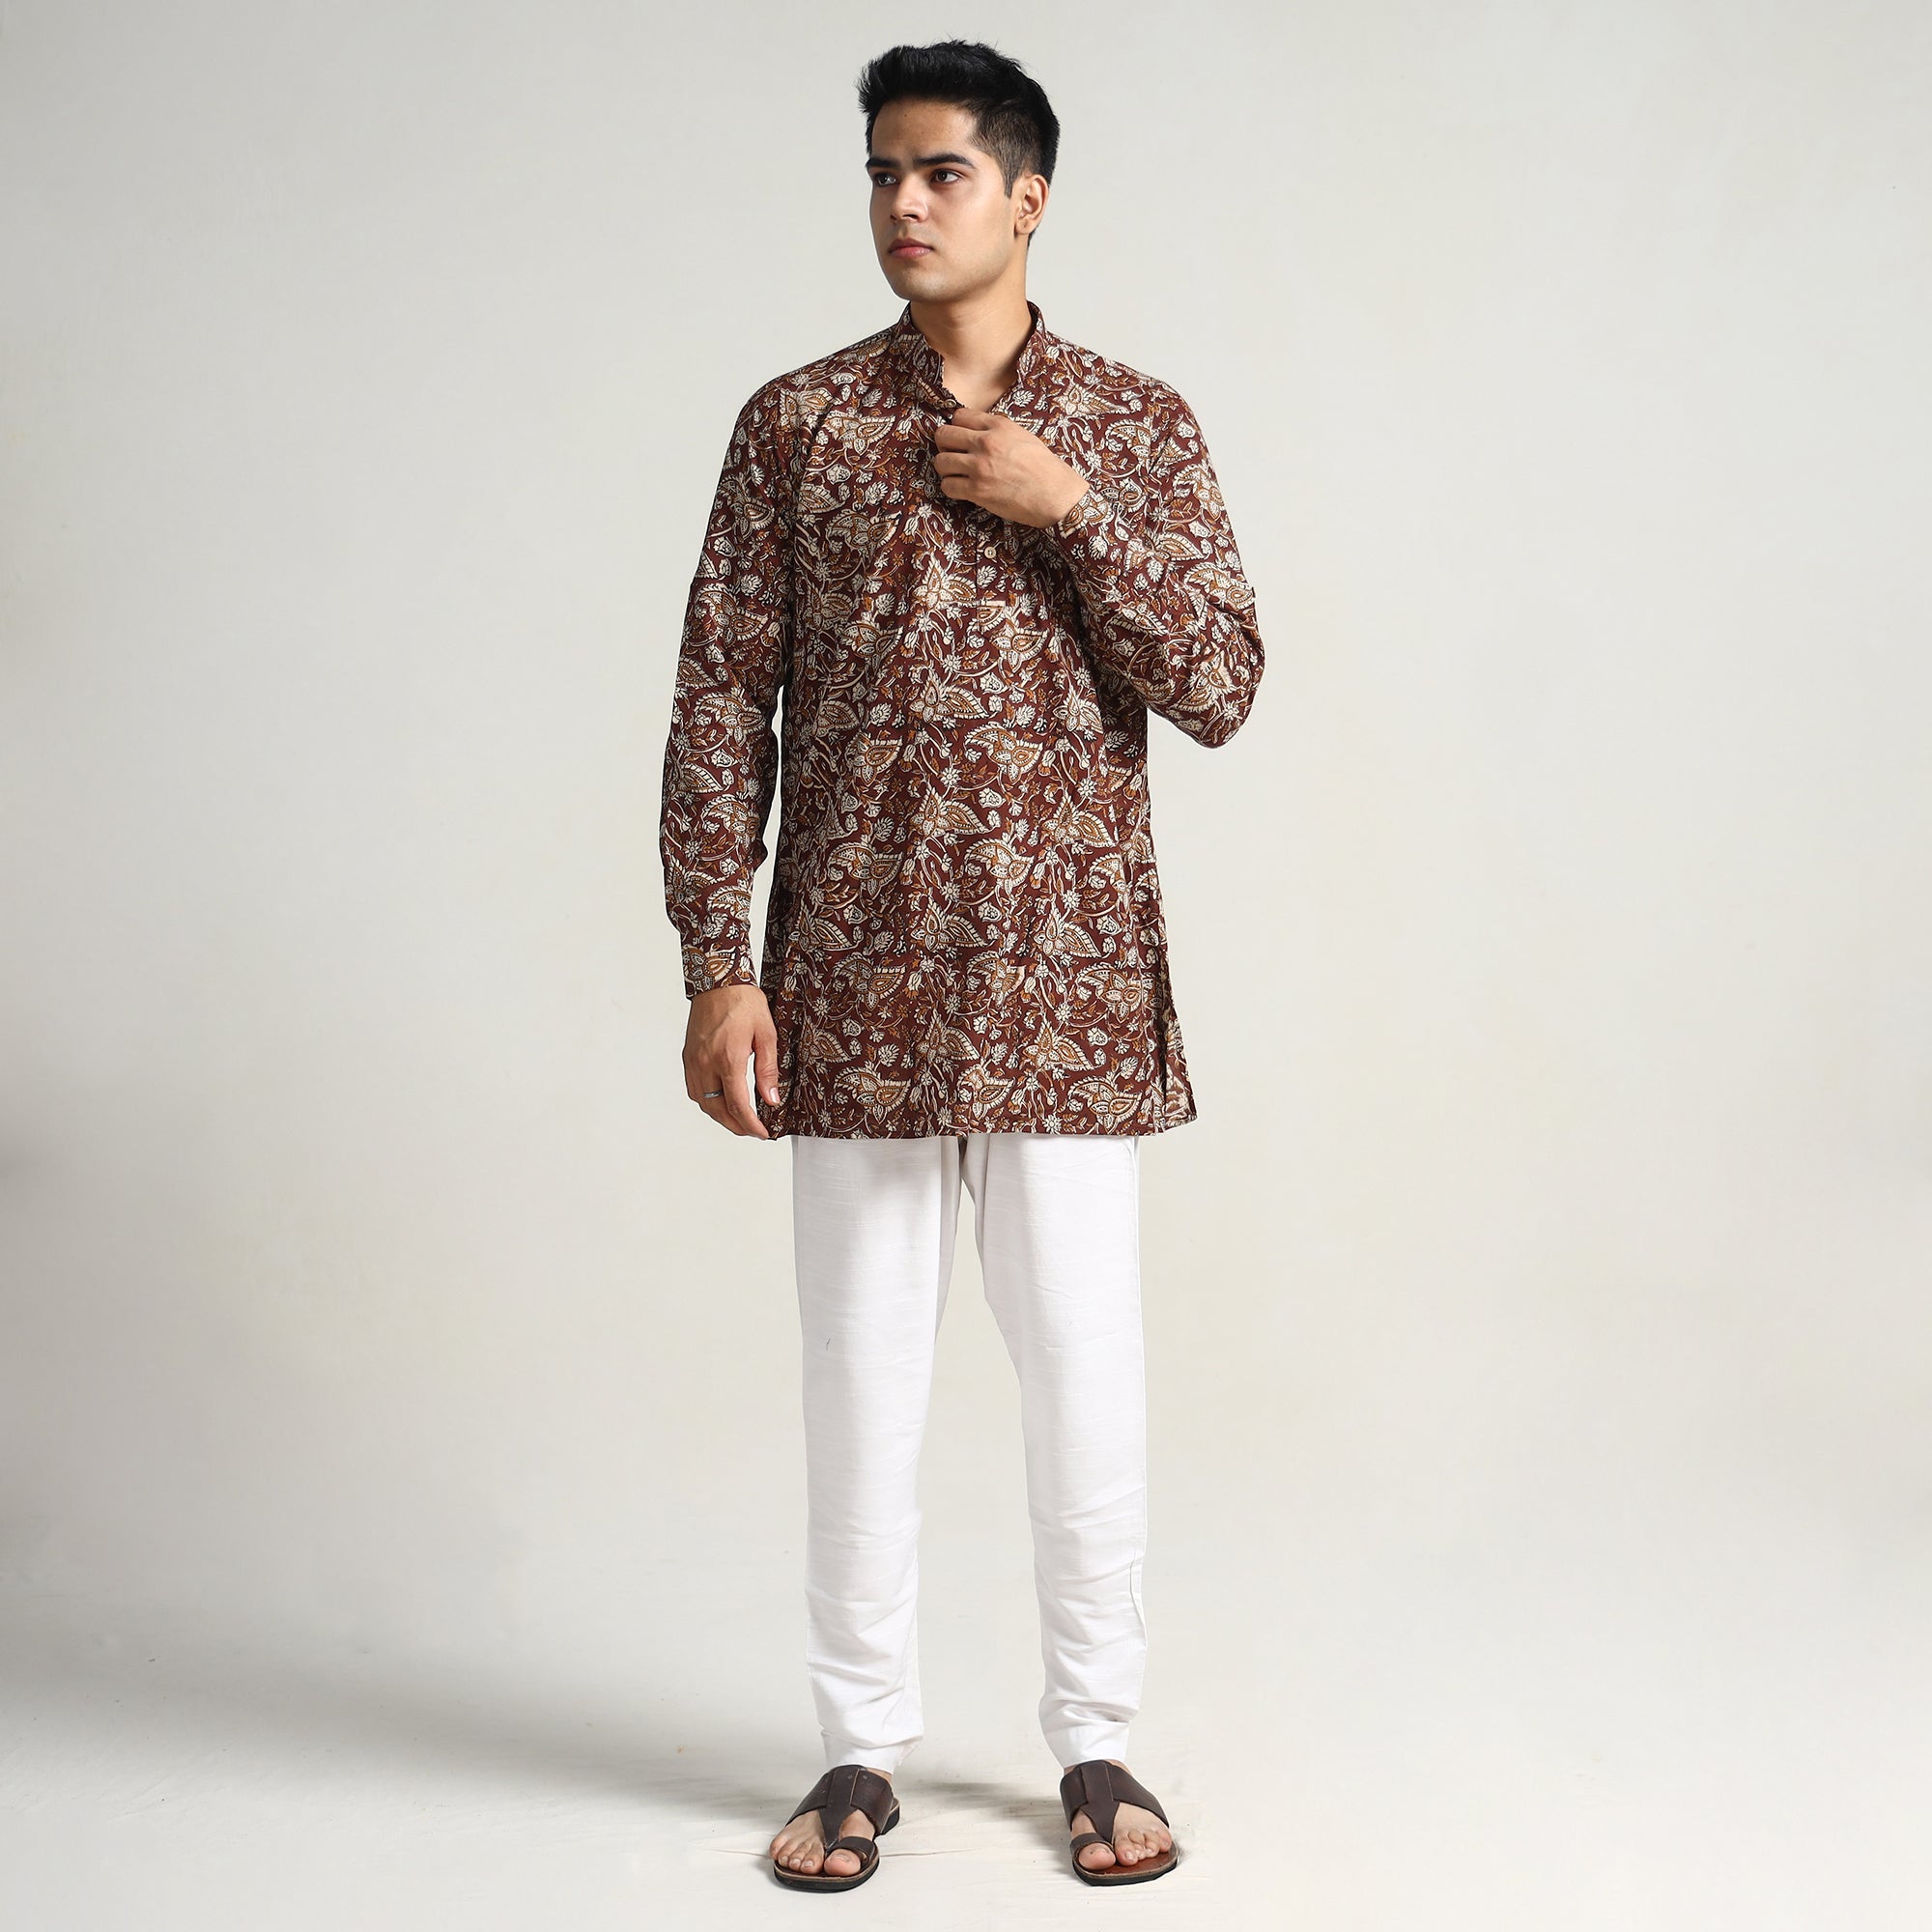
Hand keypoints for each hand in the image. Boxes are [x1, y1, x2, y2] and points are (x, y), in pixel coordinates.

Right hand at [683, 983, 778, 1137]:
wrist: (717, 979)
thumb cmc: (743, 1002)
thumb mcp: (767, 1034)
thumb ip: (768, 1070)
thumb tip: (771, 1099)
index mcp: (728, 1059)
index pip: (739, 1106)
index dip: (751, 1125)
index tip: (763, 1133)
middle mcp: (706, 1063)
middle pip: (718, 1110)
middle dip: (736, 1126)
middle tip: (753, 1131)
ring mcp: (694, 1061)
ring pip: (703, 1102)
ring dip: (720, 1116)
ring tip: (739, 1120)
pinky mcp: (688, 1056)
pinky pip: (695, 1089)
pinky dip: (708, 1101)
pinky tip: (720, 1101)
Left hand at [932, 406, 1090, 527]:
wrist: (1055, 495)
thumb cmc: (1044, 468)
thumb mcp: (1023, 436)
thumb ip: (998, 430)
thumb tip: (976, 430)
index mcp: (998, 426)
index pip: (959, 416)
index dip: (956, 427)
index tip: (960, 437)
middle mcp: (986, 443)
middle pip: (944, 435)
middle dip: (944, 445)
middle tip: (952, 454)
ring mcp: (980, 467)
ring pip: (941, 461)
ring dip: (946, 469)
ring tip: (956, 474)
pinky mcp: (977, 490)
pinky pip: (947, 486)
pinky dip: (951, 488)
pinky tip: (961, 489)